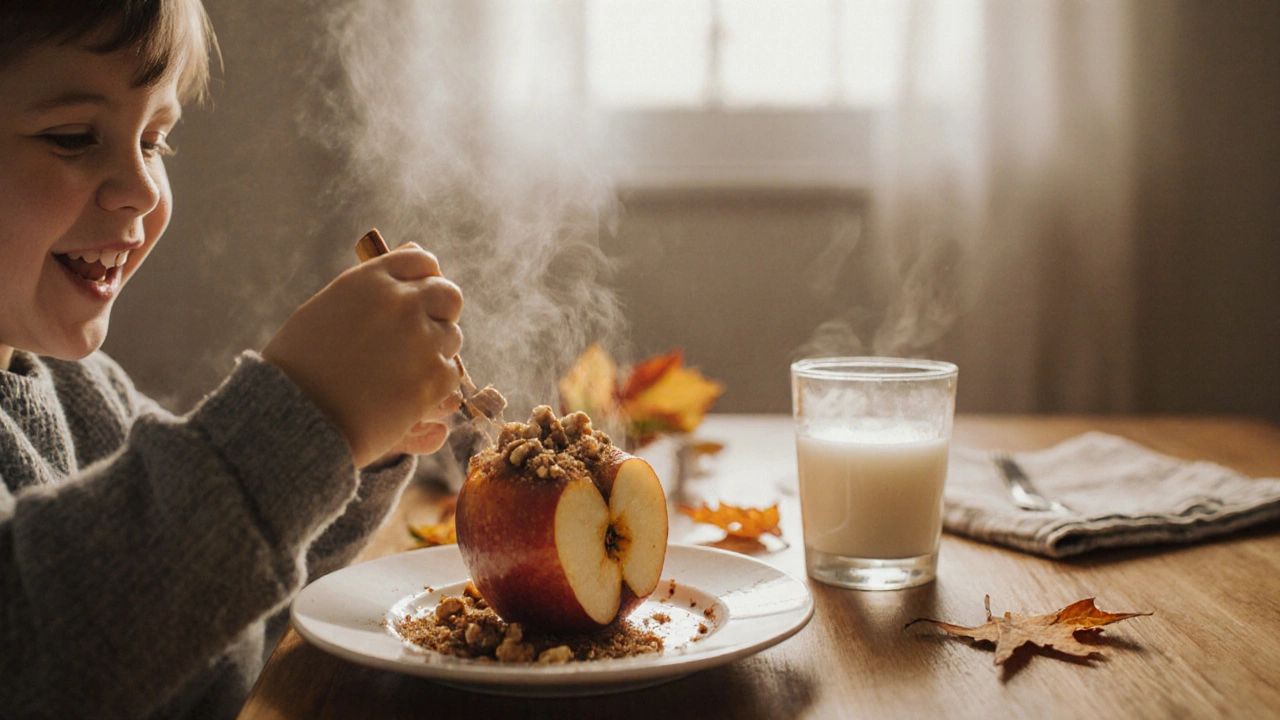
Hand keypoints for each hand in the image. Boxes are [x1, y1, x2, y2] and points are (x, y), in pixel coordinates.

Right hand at [262, 243, 463, 467]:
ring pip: (452, 337)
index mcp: (371, 280)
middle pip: (448, 295)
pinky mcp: (434, 377)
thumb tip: (414, 250)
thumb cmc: (302, 366)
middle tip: (418, 339)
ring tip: (399, 375)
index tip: (419, 300)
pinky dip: (434, 387)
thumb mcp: (328, 308)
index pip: (421, 261)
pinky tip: (405, 397)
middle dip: (439, 314)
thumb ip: (373, 285)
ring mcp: (422, 339)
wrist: (296, 418)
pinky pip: (451, 374)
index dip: (425, 281)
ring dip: (434, 353)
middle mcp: (401, 303)